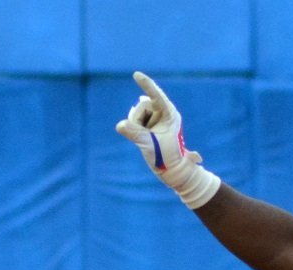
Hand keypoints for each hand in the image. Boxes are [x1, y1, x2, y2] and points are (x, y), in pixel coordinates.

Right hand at [115, 71, 219, 208]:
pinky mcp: (149, 122)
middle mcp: (164, 113)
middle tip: (150, 138)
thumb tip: (120, 126)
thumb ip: (135, 133)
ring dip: (137, 126)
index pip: (155, 96)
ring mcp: (156, 117)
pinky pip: (133, 119)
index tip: (136, 75)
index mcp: (170, 114)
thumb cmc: (167, 158)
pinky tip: (144, 135)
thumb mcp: (149, 145)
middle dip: (139, 120)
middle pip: (141, 106)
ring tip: (149, 139)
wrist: (172, 170)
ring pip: (135, 113)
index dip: (146, 85)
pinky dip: (134, 127)